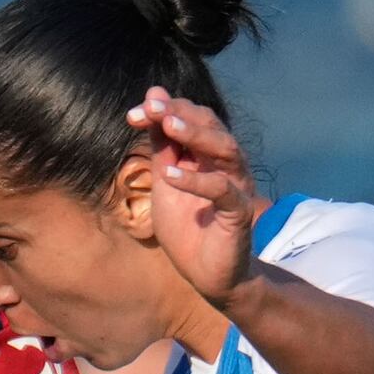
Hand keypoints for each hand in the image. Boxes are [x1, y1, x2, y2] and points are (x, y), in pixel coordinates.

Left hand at [123, 87, 264, 311]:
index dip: (166, 109)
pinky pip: (222, 189)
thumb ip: (161, 145)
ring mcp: (236, 186)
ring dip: (195, 134)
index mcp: (208, 153)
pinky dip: (196, 180)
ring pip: (225, 148)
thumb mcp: (165, 181)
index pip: (192, 117)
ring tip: (167, 125)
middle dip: (180, 113)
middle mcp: (227, 164)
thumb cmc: (187, 228)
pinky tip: (170, 175)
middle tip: (152, 108)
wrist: (207, 275)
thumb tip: (153, 98)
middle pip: (211, 124)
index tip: (135, 113)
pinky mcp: (238, 212)